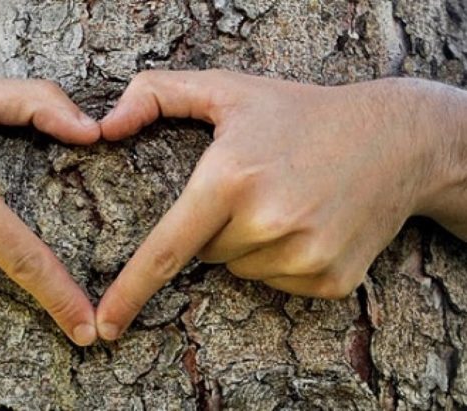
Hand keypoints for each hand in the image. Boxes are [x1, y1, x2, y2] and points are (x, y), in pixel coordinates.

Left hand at [95, 70, 459, 340]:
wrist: (395, 140)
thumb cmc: (300, 113)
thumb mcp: (228, 89)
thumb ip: (157, 93)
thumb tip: (104, 126)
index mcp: (231, 179)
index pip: (166, 250)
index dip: (130, 291)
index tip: (105, 324)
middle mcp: (267, 223)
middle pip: (205, 254)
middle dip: (216, 228)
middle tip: (255, 188)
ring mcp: (304, 256)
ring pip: (240, 270)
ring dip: (250, 245)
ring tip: (286, 201)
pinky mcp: (331, 280)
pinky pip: (278, 283)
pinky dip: (282, 260)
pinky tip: (310, 223)